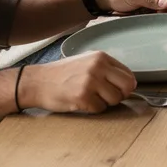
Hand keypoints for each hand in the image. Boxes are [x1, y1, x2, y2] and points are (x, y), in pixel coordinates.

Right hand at [19, 51, 135, 112]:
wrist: (37, 82)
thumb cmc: (62, 74)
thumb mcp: (86, 62)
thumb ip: (106, 69)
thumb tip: (129, 83)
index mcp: (101, 57)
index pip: (128, 74)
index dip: (124, 86)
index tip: (117, 90)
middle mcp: (98, 67)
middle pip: (127, 87)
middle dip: (120, 95)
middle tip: (107, 97)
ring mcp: (90, 82)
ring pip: (115, 99)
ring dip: (105, 103)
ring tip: (90, 98)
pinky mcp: (83, 97)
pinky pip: (100, 108)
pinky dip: (92, 109)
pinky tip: (81, 102)